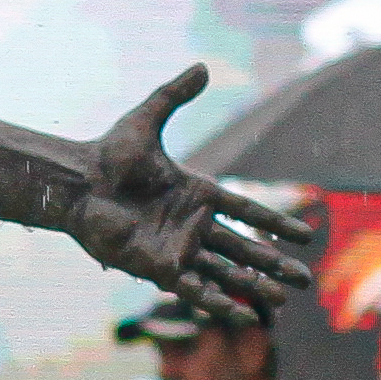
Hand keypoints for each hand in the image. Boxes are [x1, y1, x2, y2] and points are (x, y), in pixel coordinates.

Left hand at [66, 64, 315, 322]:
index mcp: (198, 193)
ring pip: (224, 272)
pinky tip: (239, 313)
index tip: (305, 236)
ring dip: (253, 286)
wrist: (75, 184)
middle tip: (305, 280)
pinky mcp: (157, 267)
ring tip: (282, 301)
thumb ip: (174, 95)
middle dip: (274, 264)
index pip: (247, 210)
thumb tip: (201, 66)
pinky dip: (216, 301)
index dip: (275, 223)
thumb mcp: (146, 119)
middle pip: (244, 249)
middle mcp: (192, 225)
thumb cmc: (107, 154)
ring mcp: (176, 248)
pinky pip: (193, 288)